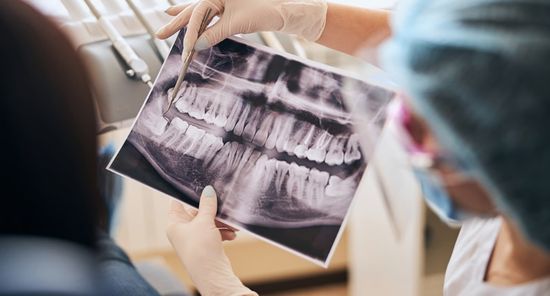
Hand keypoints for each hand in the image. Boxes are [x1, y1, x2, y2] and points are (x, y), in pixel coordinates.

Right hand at [156, 0, 327, 53]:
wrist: (284, 10)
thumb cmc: (264, 10)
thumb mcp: (236, 23)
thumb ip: (215, 34)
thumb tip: (198, 46)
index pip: (197, 13)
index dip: (191, 32)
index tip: (188, 49)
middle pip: (193, 10)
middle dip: (176, 22)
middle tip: (160, 34)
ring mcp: (223, 1)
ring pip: (199, 12)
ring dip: (184, 19)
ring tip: (167, 18)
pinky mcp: (229, 8)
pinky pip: (209, 14)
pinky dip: (200, 20)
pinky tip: (191, 19)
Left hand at [167, 186, 256, 295]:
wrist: (212, 274)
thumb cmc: (200, 248)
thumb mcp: (204, 221)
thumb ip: (207, 204)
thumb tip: (208, 190)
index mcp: (174, 224)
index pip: (178, 203)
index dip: (190, 196)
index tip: (203, 188)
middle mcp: (182, 231)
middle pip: (197, 213)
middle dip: (212, 211)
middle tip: (223, 208)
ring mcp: (194, 239)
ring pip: (208, 222)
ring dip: (221, 222)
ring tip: (231, 225)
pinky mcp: (206, 245)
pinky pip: (215, 232)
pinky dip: (223, 232)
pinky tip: (232, 234)